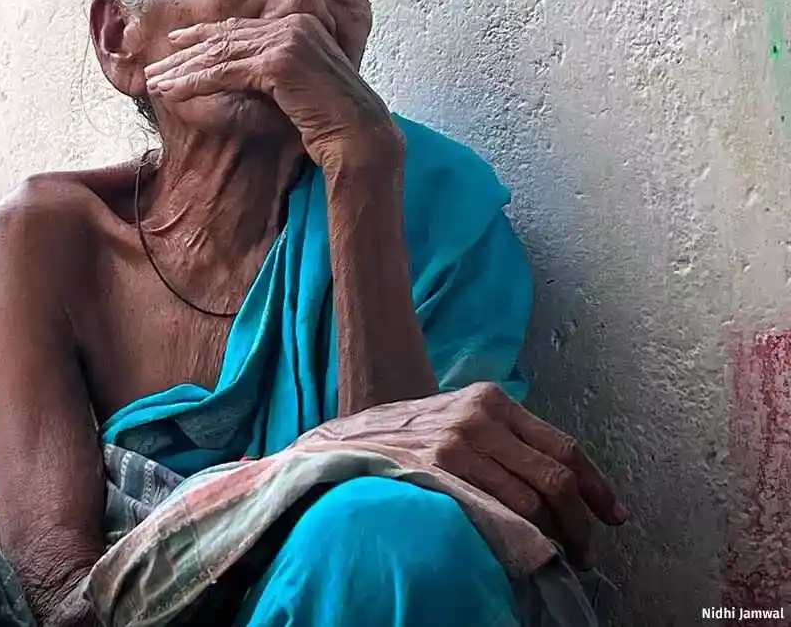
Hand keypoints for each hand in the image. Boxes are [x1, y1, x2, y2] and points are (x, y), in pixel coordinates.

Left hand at [143, 14, 400, 166]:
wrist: (359, 134)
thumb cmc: (331, 120)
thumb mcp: (297, 88)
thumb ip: (273, 73)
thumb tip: (242, 74)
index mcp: (299, 25)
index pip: (241, 28)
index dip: (206, 35)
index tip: (178, 43)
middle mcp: (292, 25)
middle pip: (226, 39)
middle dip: (186, 54)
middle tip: (157, 66)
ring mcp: (286, 40)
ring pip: (220, 55)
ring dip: (182, 71)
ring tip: (155, 83)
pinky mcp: (277, 63)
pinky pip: (224, 72)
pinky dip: (194, 82)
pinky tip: (172, 92)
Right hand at [315, 382, 626, 569]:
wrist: (344, 442)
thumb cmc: (405, 436)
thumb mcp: (456, 417)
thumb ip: (501, 435)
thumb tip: (556, 480)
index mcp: (492, 399)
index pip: (563, 446)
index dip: (596, 487)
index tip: (614, 516)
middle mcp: (479, 416)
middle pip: (555, 477)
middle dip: (580, 522)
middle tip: (586, 551)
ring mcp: (459, 443)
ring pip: (531, 499)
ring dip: (552, 537)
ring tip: (555, 557)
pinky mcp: (438, 470)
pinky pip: (497, 510)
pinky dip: (518, 535)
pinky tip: (521, 549)